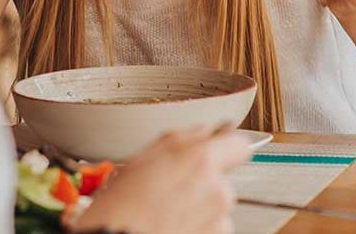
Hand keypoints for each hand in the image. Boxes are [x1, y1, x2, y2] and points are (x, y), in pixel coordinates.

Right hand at [72, 125, 250, 233]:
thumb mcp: (140, 161)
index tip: (219, 148)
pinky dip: (196, 228)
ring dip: (197, 209)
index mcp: (200, 161)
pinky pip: (212, 229)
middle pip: (221, 179)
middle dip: (201, 184)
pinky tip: (171, 228)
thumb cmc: (118, 211)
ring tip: (164, 215)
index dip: (226, 145)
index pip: (238, 143)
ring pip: (215, 207)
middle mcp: (218, 190)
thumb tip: (203, 131)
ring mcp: (220, 221)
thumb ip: (179, 141)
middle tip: (168, 192)